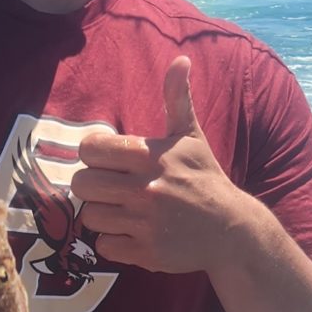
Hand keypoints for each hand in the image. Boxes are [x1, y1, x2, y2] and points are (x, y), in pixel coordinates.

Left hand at [72, 57, 245, 274]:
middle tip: (110, 188)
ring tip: (122, 210)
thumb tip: (181, 59)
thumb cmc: (205, 177)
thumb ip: (177, 98)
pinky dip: (114, 242)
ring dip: (102, 214)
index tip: (108, 161)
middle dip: (92, 185)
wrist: (230, 228)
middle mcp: (144, 188)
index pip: (89, 149)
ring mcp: (144, 223)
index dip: (94, 155)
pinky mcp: (145, 252)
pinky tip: (132, 233)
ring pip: (89, 216)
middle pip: (81, 184)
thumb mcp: (191, 135)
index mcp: (149, 155)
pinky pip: (104, 247)